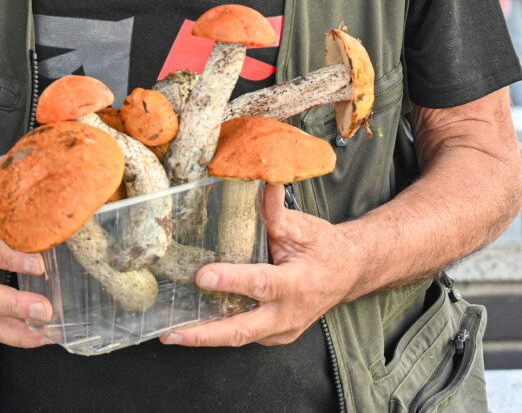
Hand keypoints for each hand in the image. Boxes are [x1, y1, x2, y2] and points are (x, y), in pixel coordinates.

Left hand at [163, 185, 360, 347]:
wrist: (349, 273)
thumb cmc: (325, 248)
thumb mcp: (306, 227)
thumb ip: (277, 212)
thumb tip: (262, 183)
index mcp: (298, 283)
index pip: (261, 283)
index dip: (231, 280)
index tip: (203, 276)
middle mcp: (289, 313)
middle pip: (243, 330)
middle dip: (206, 334)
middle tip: (174, 333)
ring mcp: (282, 330)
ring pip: (240, 338)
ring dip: (205, 337)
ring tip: (172, 333)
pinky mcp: (276, 336)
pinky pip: (245, 336)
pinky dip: (219, 333)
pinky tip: (194, 327)